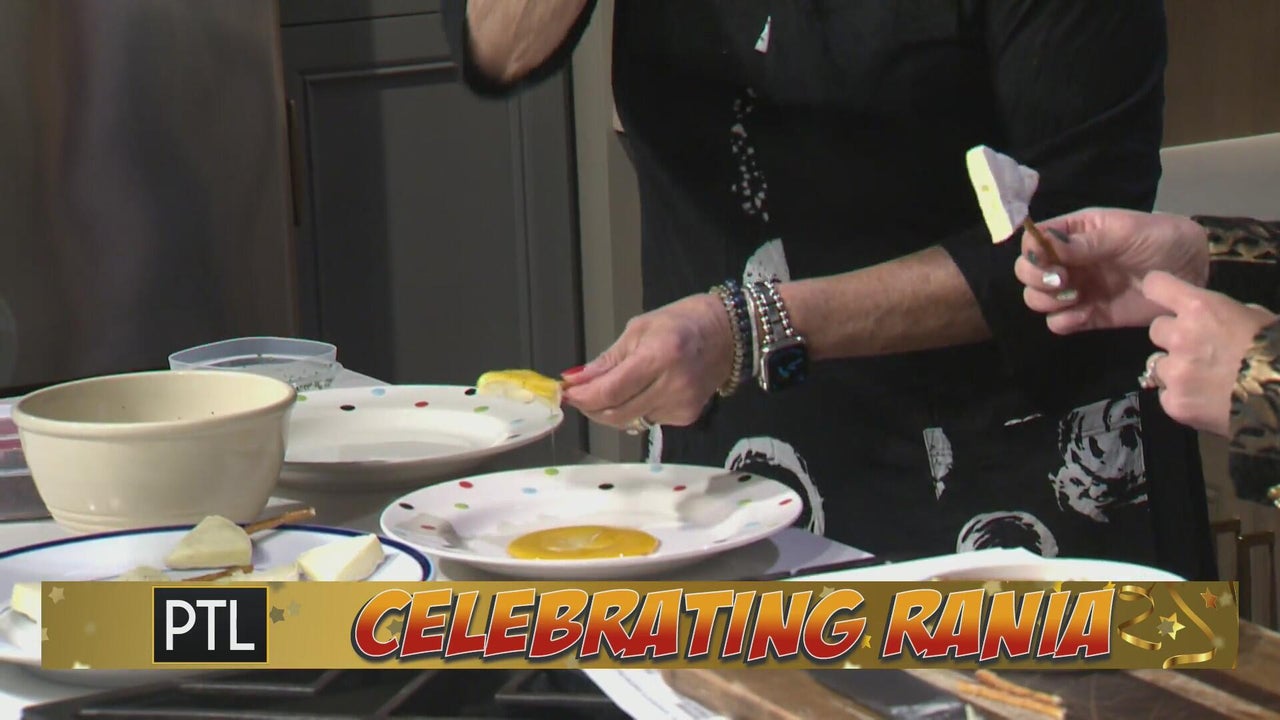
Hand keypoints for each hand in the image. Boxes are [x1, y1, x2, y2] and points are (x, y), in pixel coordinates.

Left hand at [560, 293, 733, 428]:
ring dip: (611, 409)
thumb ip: (607, 360)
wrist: (730, 333)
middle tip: (579, 395)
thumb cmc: (682, 322)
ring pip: (630, 421)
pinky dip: (636, 409)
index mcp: (659, 356)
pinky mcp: (687, 417)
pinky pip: (648, 420)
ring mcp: (682, 405)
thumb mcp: (639, 329)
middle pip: (617, 414)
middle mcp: (673, 385)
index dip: (583, 397)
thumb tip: (575, 379)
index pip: (610, 391)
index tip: (566, 392)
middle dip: (591, 408)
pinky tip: (643, 391)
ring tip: (610, 389)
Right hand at [1014, 208, 1209, 333]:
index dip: (1034, 255)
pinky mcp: (1089, 315)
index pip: (1033, 242)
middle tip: (1065, 283)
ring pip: (1037, 300)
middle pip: (1027, 273)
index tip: (1053, 264)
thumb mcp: (1126, 232)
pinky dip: (1064, 323)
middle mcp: (1068, 261)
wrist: (1194, 270)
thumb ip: (1086, 241)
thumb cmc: (1161, 239)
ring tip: (1077, 300)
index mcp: (1073, 234)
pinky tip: (1085, 315)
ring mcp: (1077, 289)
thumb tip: (1044, 247)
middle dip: (1038, 281)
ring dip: (1048, 302)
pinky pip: (1059, 324)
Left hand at [1141, 271, 1275, 436]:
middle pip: (1157, 330)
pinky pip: (1167, 395)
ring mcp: (1175, 372)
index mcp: (1200, 308)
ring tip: (1205, 378)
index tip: (1162, 297)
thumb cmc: (1275, 349)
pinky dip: (1181, 397)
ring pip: (1159, 365)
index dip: (1158, 291)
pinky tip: (1205, 401)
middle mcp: (1180, 336)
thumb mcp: (1253, 316)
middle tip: (1199, 349)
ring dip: (1176, 369)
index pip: (1155, 285)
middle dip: (1173, 337)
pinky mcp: (1174, 403)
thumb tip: (1209, 316)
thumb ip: (1220, 313)